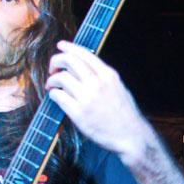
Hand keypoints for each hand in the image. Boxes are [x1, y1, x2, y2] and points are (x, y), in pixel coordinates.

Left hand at [46, 41, 149, 157]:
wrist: (131, 136)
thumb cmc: (125, 115)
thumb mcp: (119, 87)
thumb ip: (103, 76)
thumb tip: (84, 67)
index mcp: (109, 75)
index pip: (84, 54)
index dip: (69, 47)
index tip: (60, 46)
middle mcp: (98, 83)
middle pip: (69, 61)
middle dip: (56, 61)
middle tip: (52, 69)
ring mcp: (87, 98)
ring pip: (60, 78)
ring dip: (52, 80)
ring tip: (52, 86)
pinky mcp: (78, 113)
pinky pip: (57, 96)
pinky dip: (53, 94)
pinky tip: (56, 97)